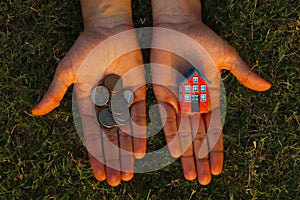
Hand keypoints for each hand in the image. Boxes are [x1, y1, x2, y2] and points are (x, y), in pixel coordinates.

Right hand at [32, 0, 145, 185]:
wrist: (109, 31)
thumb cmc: (87, 48)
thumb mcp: (68, 71)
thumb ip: (55, 92)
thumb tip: (34, 112)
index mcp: (87, 103)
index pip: (92, 135)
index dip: (95, 155)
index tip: (98, 174)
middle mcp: (105, 105)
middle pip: (110, 138)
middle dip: (112, 160)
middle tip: (116, 182)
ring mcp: (122, 100)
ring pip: (125, 132)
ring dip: (126, 153)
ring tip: (128, 174)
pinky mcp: (137, 91)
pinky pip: (139, 115)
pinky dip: (139, 133)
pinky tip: (139, 151)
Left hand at [151, 0, 270, 184]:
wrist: (177, 28)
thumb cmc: (203, 40)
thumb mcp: (225, 56)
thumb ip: (242, 73)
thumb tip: (267, 85)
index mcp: (211, 98)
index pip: (215, 130)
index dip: (215, 150)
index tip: (216, 169)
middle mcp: (195, 104)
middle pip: (199, 137)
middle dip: (200, 159)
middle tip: (201, 181)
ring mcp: (179, 100)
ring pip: (183, 133)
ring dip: (185, 154)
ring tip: (188, 174)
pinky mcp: (163, 94)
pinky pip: (166, 118)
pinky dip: (170, 134)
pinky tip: (173, 152)